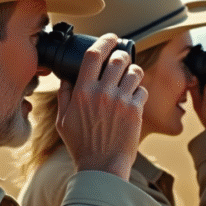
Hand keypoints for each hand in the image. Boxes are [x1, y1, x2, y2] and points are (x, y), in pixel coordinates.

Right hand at [56, 34, 146, 179]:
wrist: (101, 167)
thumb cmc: (81, 146)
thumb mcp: (63, 121)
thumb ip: (65, 96)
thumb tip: (68, 77)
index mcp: (82, 92)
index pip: (93, 55)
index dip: (104, 41)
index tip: (110, 38)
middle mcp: (101, 93)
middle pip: (117, 59)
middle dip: (122, 56)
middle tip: (122, 61)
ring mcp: (120, 101)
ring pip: (134, 72)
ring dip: (133, 73)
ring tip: (130, 80)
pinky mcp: (135, 111)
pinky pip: (143, 90)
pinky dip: (140, 92)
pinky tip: (134, 100)